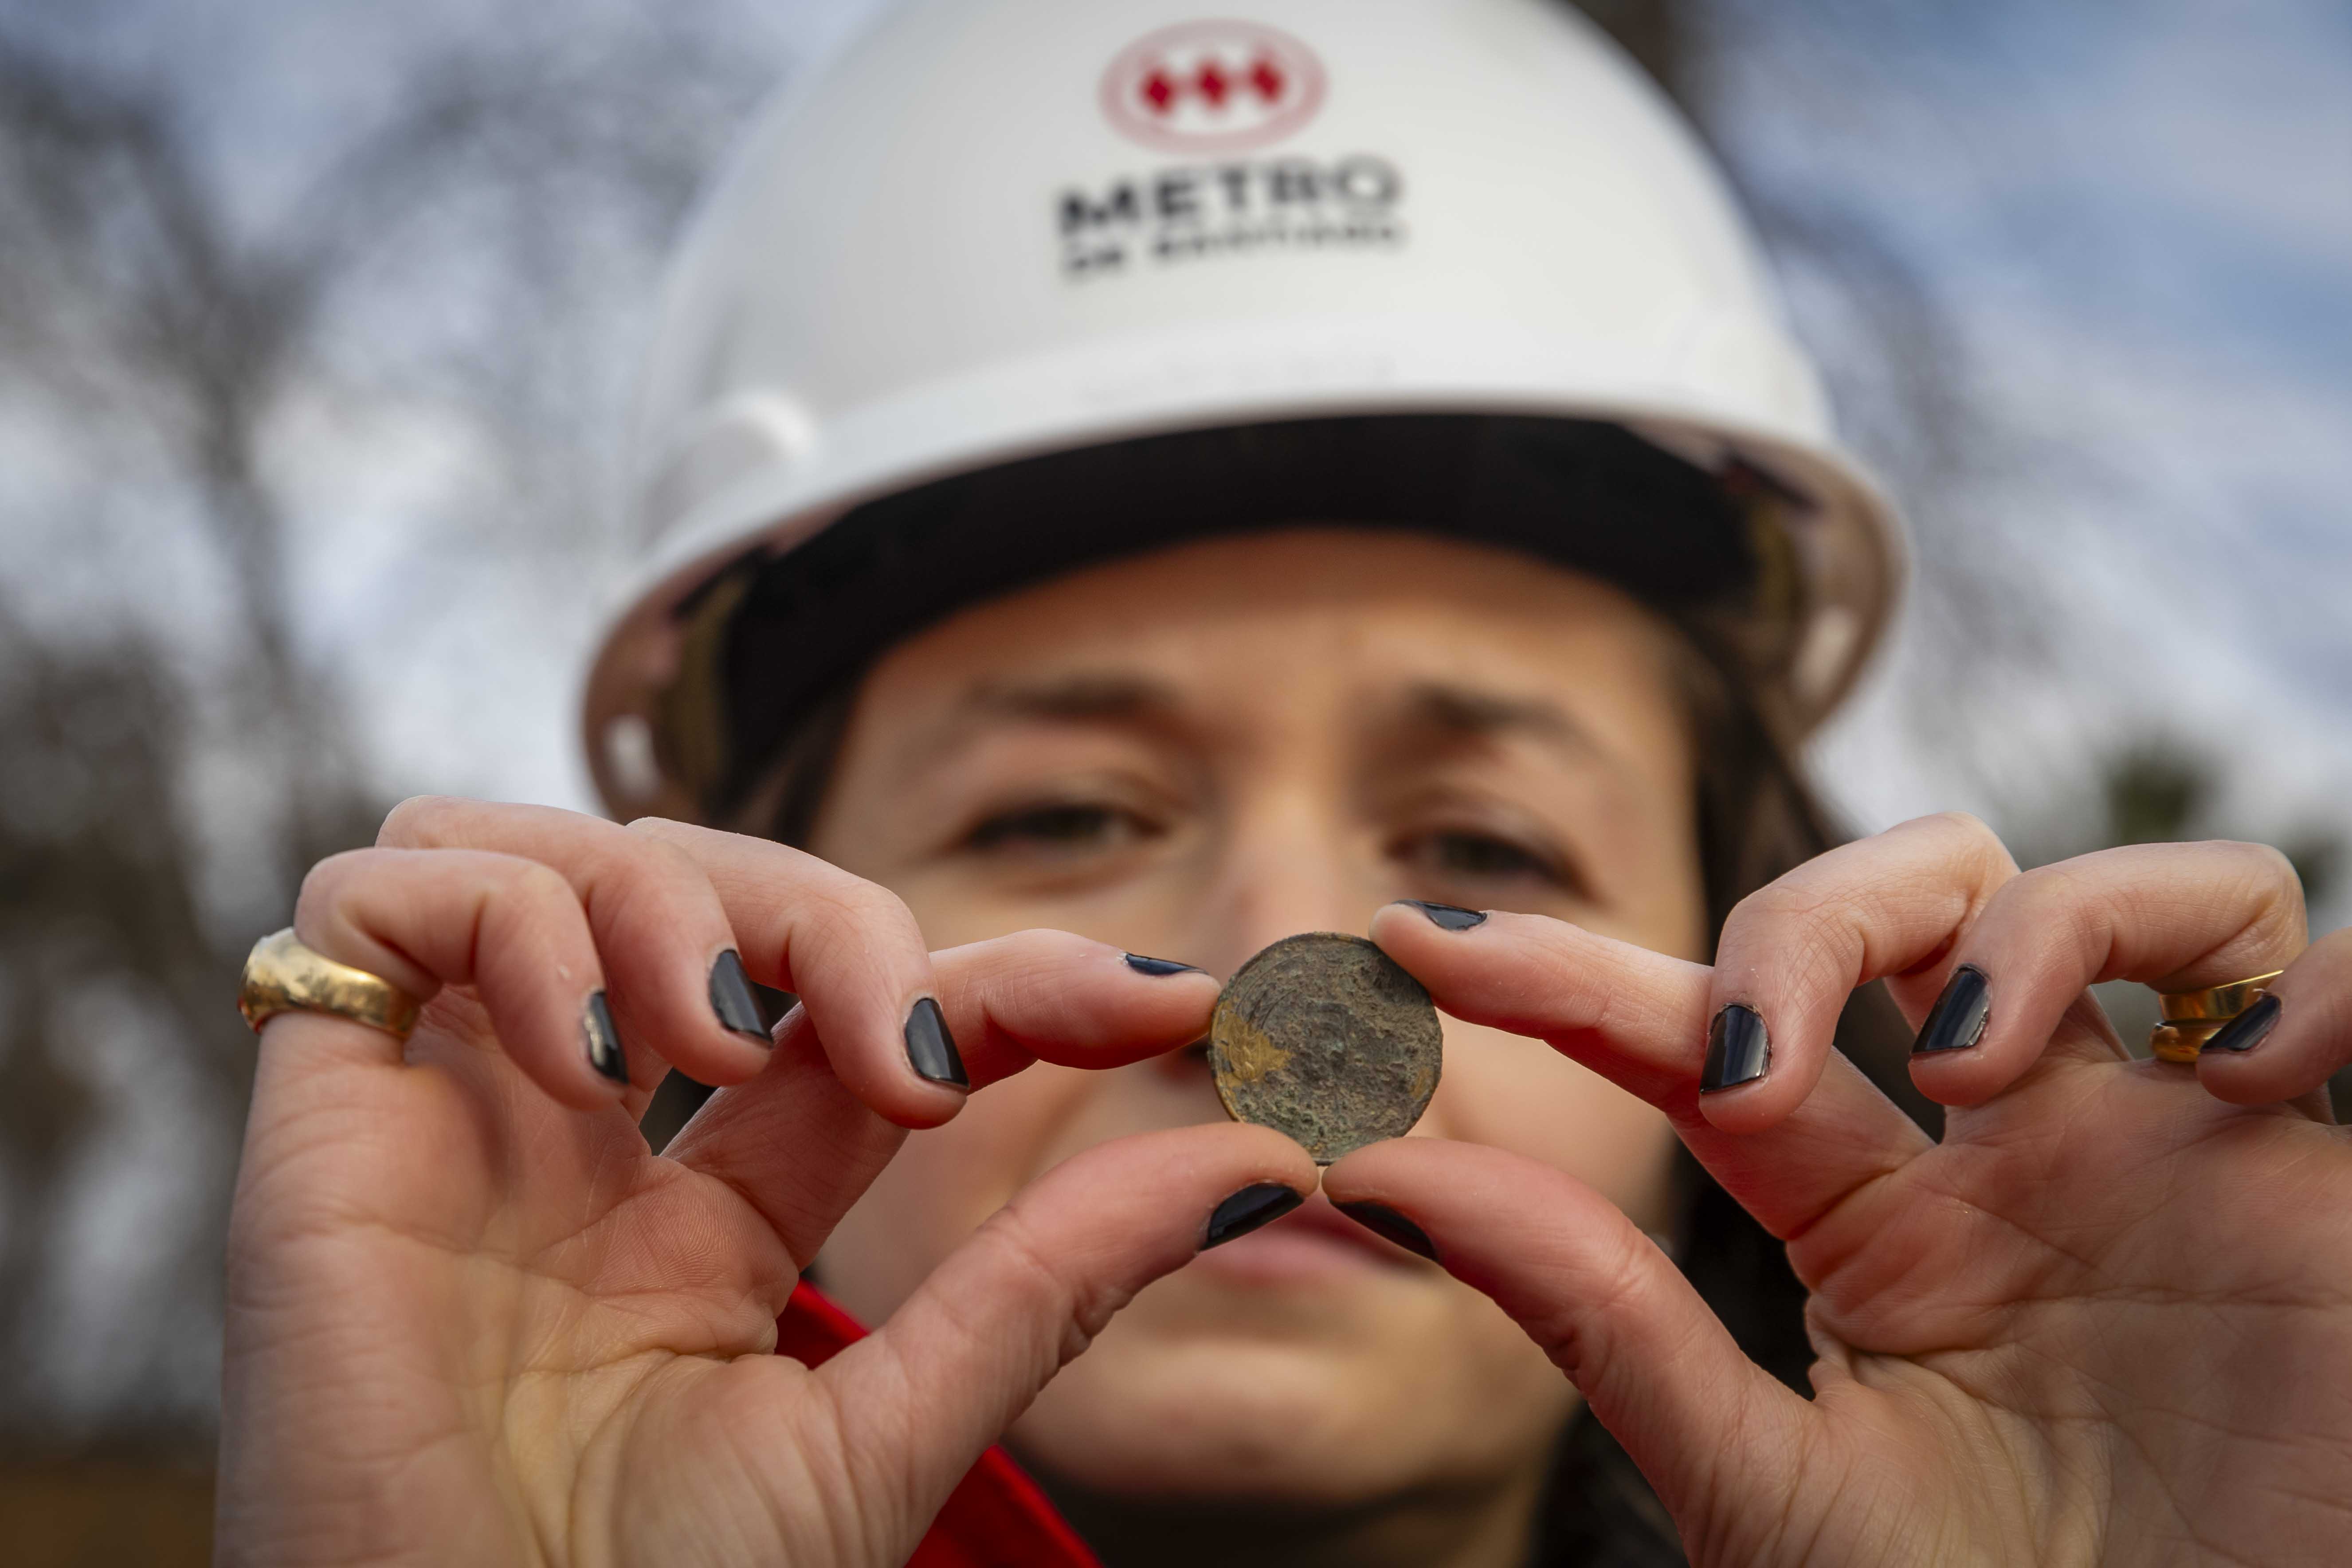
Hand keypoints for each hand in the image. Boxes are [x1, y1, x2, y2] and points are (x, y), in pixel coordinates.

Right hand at [217, 798, 1310, 1567]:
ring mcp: (449, 1113)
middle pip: (705, 892)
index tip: (1170, 996)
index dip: (1010, 973)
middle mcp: (573, 1144)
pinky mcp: (322, 1107)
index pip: (857, 1015)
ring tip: (725, 1049)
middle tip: (902, 1047)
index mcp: (695, 1218)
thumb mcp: (890, 1423)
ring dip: (675, 900)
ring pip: (549, 851)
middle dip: (833, 914)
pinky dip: (510, 916)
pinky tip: (589, 1060)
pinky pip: (378, 886)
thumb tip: (1261, 1160)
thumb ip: (1052, 1277)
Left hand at [1338, 814, 2351, 1565]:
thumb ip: (1597, 1319)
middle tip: (1745, 1068)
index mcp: (1878, 1216)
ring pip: (2132, 894)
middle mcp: (2022, 1149)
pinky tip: (2251, 1082)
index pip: (1707, 1034)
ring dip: (2039, 927)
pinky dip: (2305, 988)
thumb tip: (1382, 1174)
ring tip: (1977, 1071)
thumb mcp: (1763, 1480)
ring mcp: (2182, 1149)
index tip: (1411, 944)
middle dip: (1805, 917)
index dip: (1565, 970)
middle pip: (1916, 893)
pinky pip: (2345, 980)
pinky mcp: (2325, 1179)